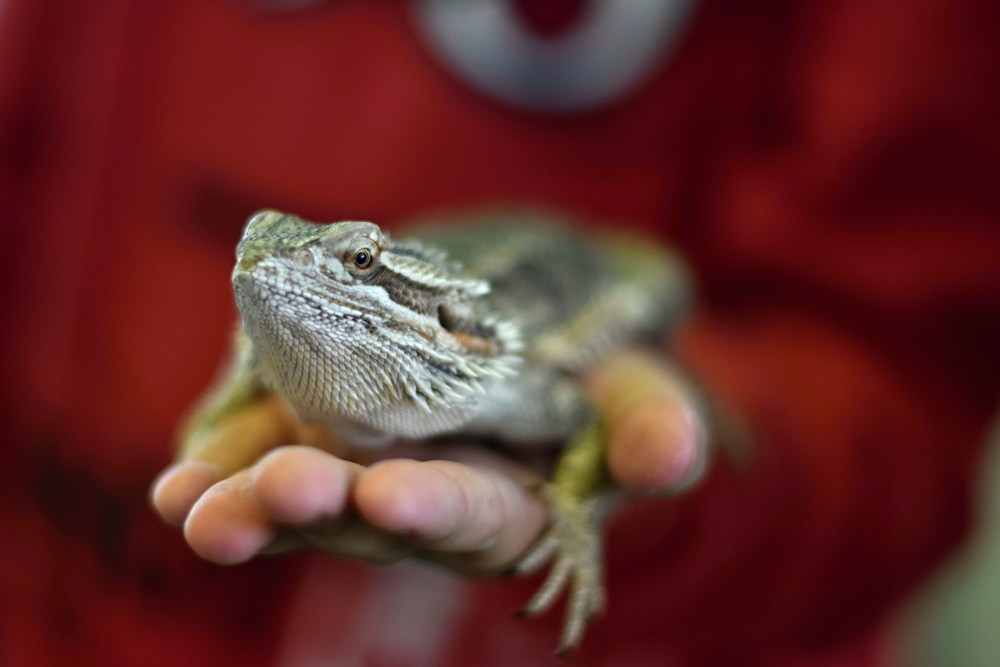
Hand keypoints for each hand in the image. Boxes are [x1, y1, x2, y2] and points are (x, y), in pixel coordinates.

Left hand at [149, 350, 707, 573]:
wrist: (531, 325)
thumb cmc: (595, 371)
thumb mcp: (639, 388)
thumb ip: (651, 424)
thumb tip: (670, 459)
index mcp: (512, 504)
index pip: (479, 519)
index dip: (440, 508)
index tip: (396, 493)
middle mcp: (427, 497)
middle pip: (370, 518)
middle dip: (323, 508)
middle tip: (277, 493)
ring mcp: (364, 464)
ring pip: (303, 496)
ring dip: (248, 502)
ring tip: (190, 509)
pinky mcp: (316, 425)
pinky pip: (263, 451)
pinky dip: (220, 465)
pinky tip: (174, 483)